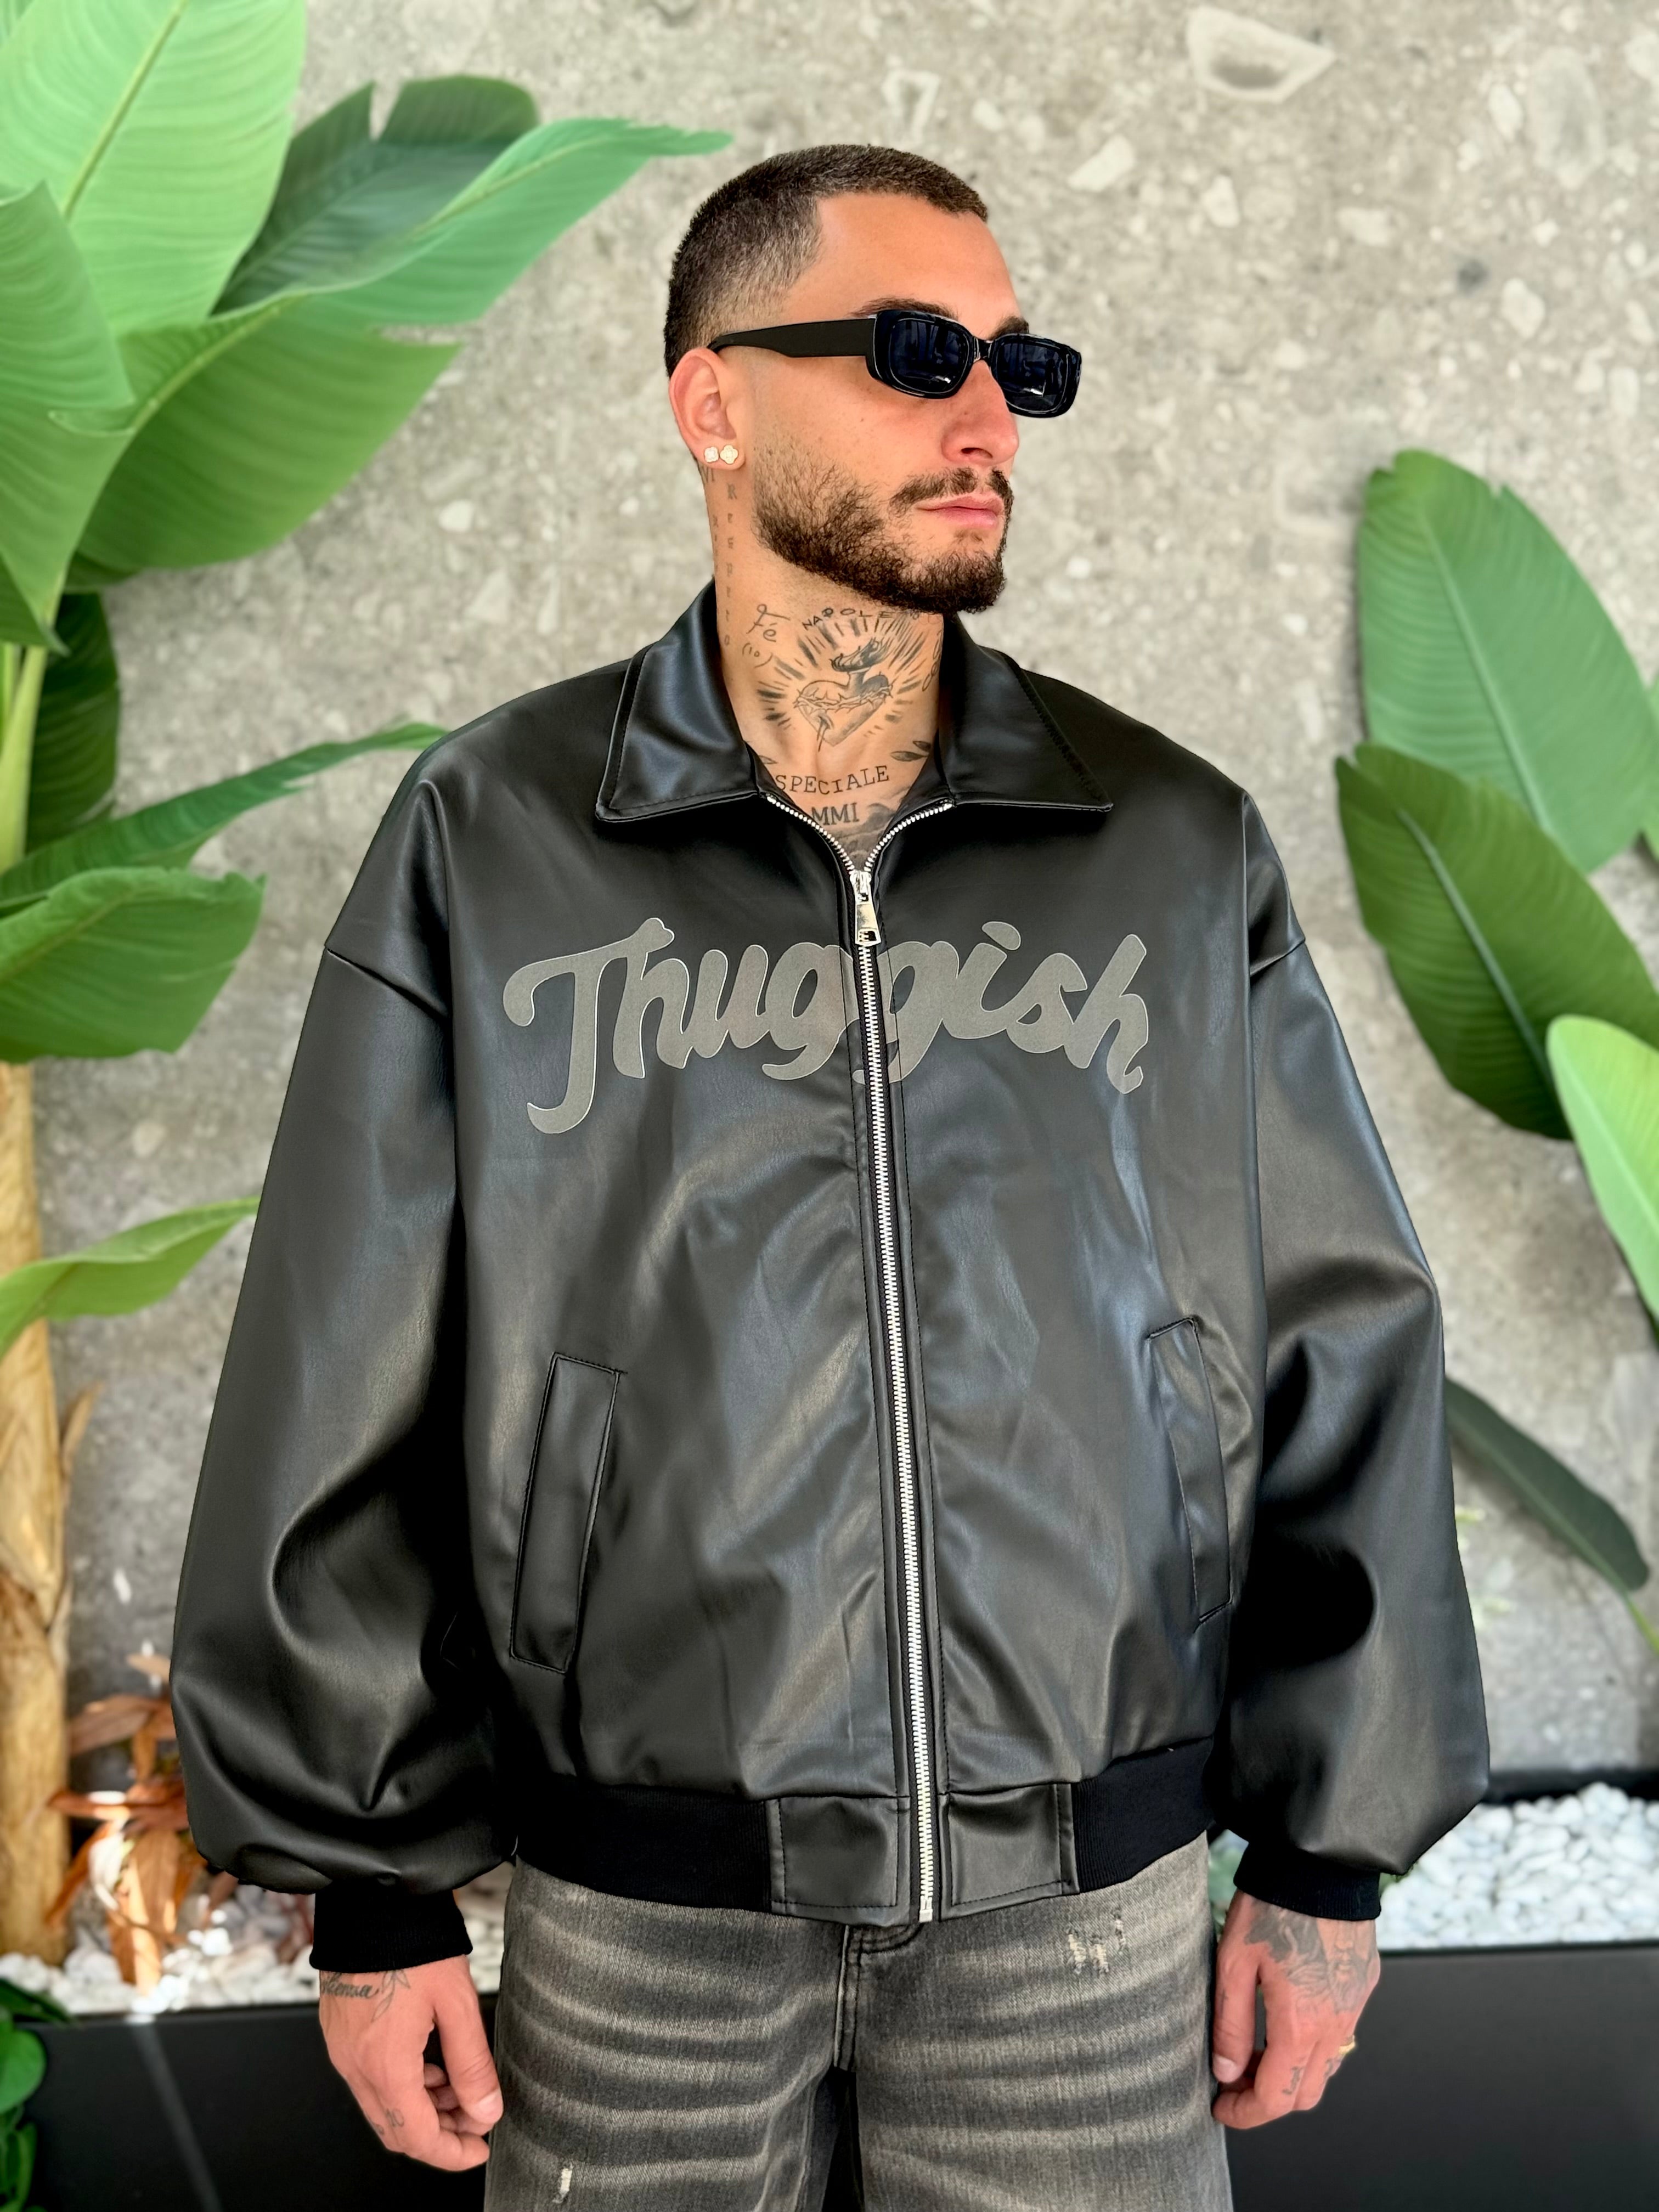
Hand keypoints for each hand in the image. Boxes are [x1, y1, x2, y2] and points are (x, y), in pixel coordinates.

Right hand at [318, 1954, 502, 2169]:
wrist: (371, 1901)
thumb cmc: (412, 1942)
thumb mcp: (456, 2003)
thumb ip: (471, 2063)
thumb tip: (487, 2110)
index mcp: (384, 2066)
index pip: (417, 2137)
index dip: (451, 2152)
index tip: (479, 2148)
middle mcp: (355, 2065)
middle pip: (396, 2129)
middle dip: (439, 2133)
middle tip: (475, 2119)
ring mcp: (342, 2050)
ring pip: (382, 2105)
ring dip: (422, 2107)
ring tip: (460, 2086)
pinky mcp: (339, 2032)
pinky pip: (369, 2077)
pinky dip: (402, 2083)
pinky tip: (430, 2063)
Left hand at [1209, 1892, 1379, 2128]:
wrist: (1321, 1863)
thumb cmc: (1272, 1904)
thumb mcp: (1234, 1962)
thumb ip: (1230, 2024)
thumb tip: (1226, 2073)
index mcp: (1302, 2024)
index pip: (1277, 2099)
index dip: (1245, 2113)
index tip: (1221, 2108)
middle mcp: (1337, 2025)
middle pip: (1305, 2094)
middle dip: (1267, 2098)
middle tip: (1232, 2078)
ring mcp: (1355, 2008)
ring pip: (1325, 2068)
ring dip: (1290, 2072)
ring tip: (1253, 2048)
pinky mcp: (1363, 1987)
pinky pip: (1340, 2035)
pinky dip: (1311, 2045)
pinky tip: (1283, 2020)